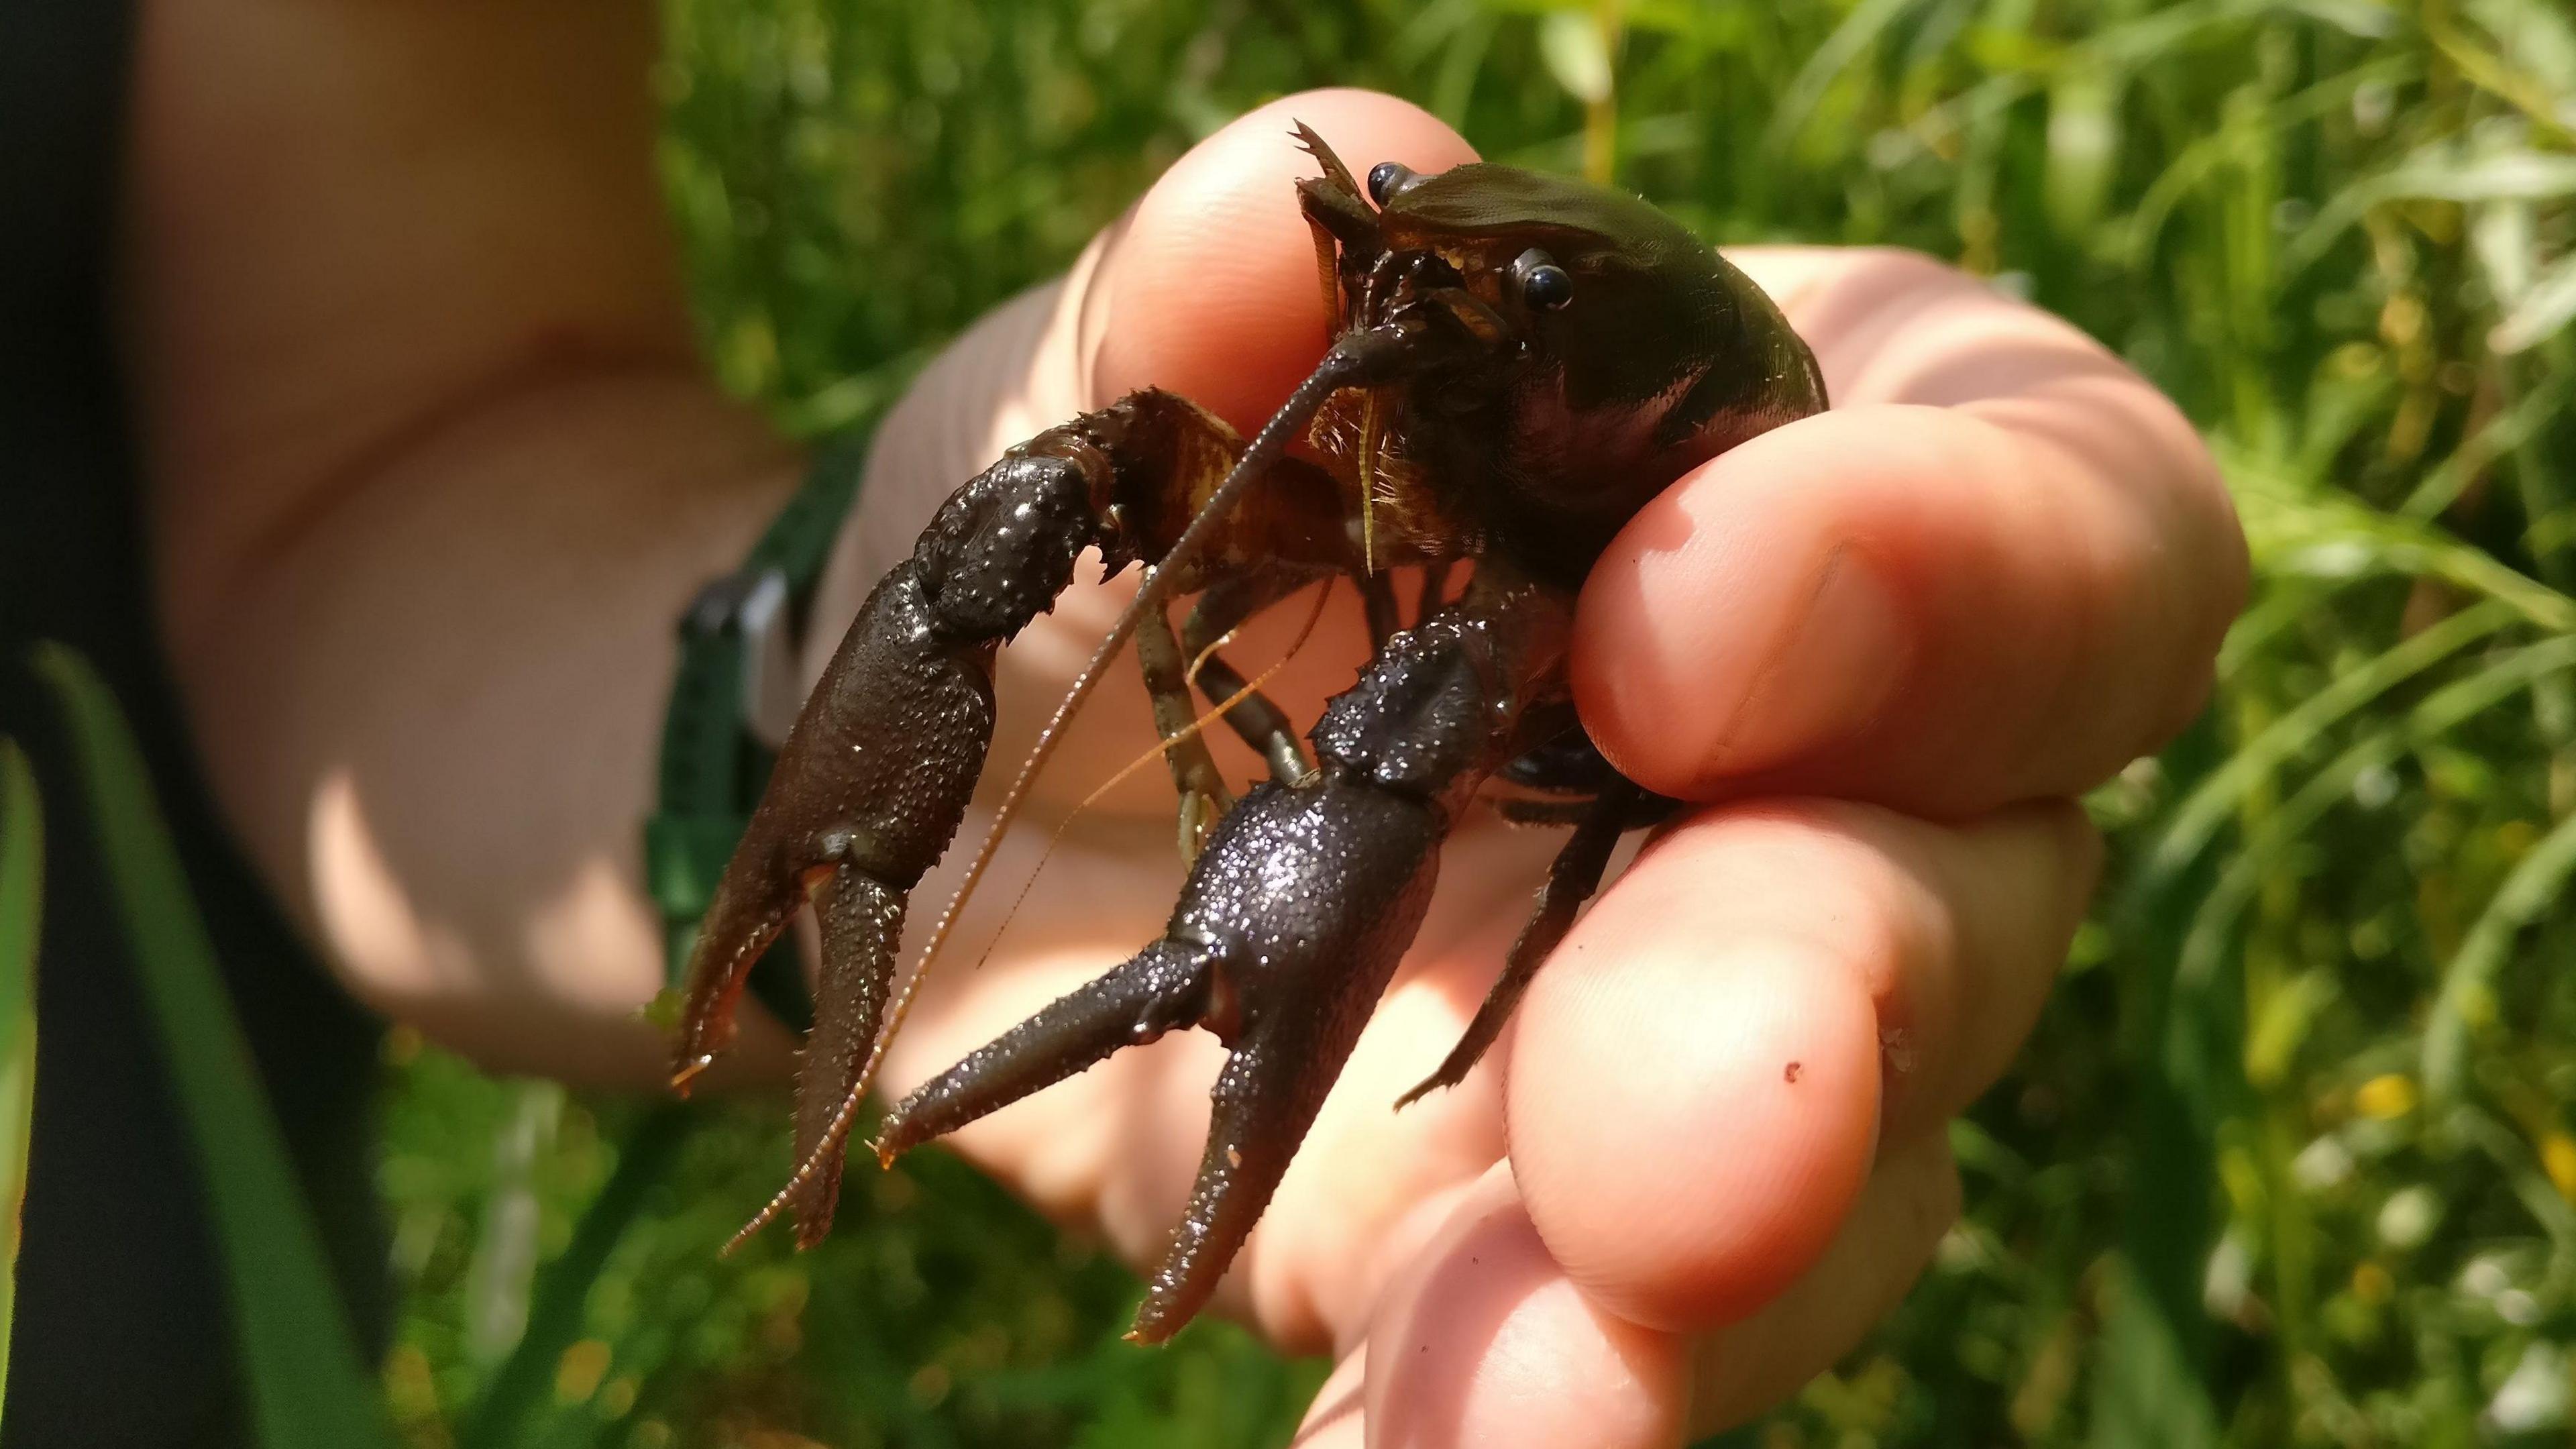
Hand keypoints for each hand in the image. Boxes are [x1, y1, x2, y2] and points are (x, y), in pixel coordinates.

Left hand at [805, 88, 2243, 1444]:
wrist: (924, 743)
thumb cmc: (1102, 492)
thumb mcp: (1122, 367)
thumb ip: (1213, 287)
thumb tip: (1307, 205)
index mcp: (1792, 470)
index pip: (2050, 505)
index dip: (1949, 570)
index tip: (1687, 617)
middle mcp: (1801, 766)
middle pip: (1976, 880)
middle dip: (1843, 988)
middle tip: (1696, 1107)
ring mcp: (1670, 1018)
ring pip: (1837, 1168)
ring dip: (1720, 1282)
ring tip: (1554, 1398)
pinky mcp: (1504, 1220)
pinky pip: (1582, 1342)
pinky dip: (1513, 1414)